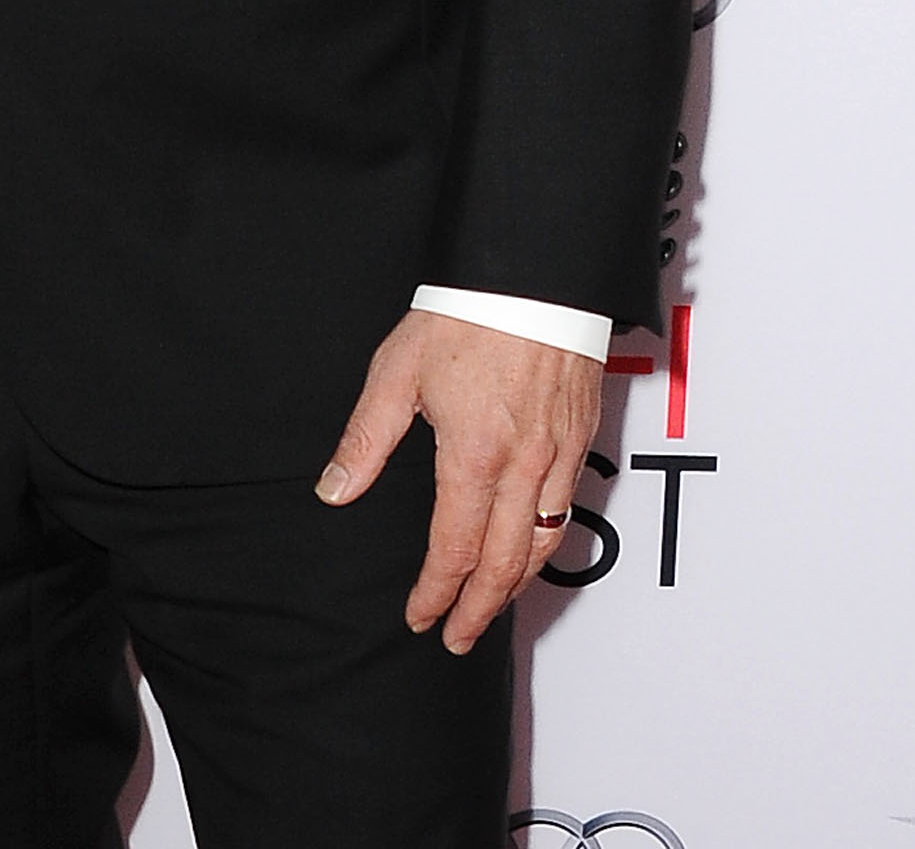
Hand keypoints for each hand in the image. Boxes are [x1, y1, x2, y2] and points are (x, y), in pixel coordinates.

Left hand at [315, 310, 601, 652]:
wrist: (532, 275)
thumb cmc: (462, 316)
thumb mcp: (397, 372)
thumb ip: (366, 438)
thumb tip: (334, 490)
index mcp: (472, 455)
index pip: (454, 548)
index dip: (436, 591)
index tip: (420, 618)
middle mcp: (521, 467)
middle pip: (504, 563)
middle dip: (478, 608)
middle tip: (458, 639)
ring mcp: (558, 456)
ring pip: (541, 543)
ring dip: (515, 586)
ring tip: (490, 607)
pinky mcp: (580, 439)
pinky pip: (565, 509)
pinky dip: (545, 544)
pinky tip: (530, 551)